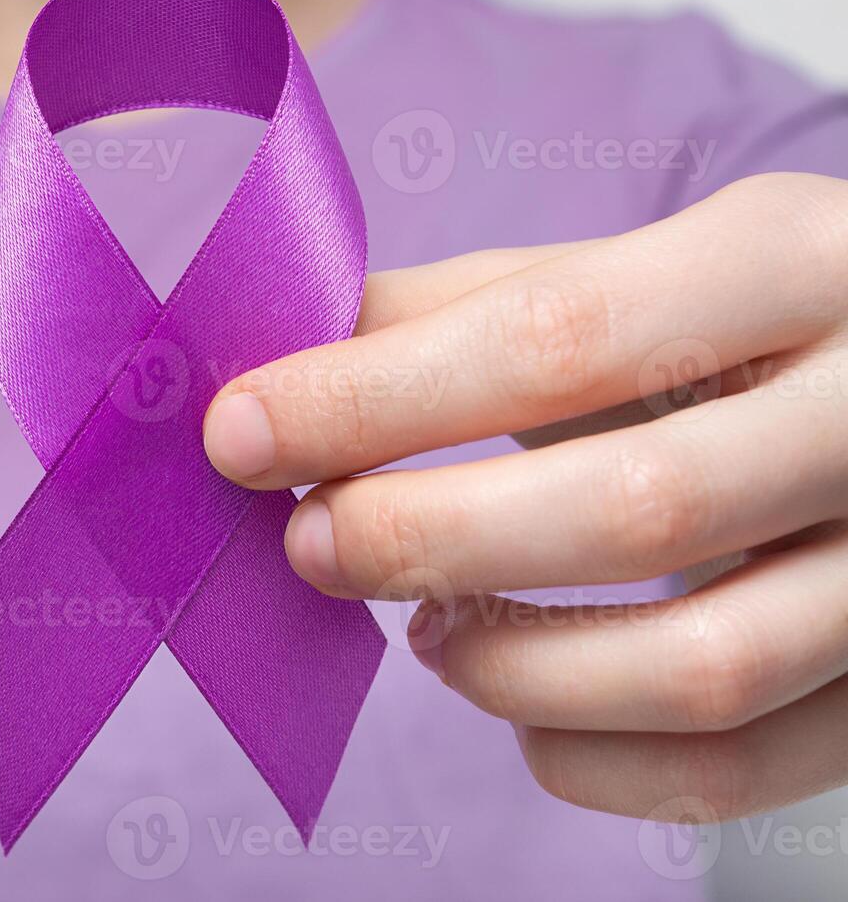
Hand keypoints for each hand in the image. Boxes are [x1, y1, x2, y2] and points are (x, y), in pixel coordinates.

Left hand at [202, 172, 847, 823]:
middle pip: (634, 509)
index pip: (557, 338)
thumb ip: (461, 311)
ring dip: (512, 667)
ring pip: (701, 668)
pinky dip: (590, 762)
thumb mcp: (627, 277)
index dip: (373, 398)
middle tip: (311, 543)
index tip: (239, 433)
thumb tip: (278, 360)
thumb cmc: (741, 330)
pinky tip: (523, 707)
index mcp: (794, 262)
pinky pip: (735, 770)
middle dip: (427, 537)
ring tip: (423, 632)